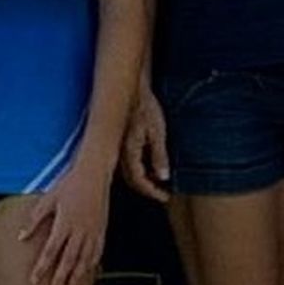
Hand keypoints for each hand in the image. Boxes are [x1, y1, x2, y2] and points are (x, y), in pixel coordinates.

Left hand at [18, 162, 109, 284]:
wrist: (94, 175)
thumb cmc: (67, 185)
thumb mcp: (47, 199)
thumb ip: (34, 219)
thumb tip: (21, 237)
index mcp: (64, 223)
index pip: (50, 251)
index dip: (42, 267)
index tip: (34, 281)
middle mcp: (79, 231)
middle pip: (68, 260)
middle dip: (59, 278)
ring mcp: (93, 232)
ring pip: (84, 259)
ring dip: (75, 276)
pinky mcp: (102, 230)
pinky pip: (97, 252)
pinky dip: (91, 264)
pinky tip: (87, 273)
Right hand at [121, 84, 170, 201]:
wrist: (131, 88)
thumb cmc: (145, 106)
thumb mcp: (156, 131)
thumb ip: (158, 155)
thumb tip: (163, 176)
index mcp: (128, 151)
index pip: (138, 180)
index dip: (152, 192)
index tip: (165, 196)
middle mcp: (120, 151)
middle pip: (131, 179)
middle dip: (146, 189)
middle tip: (162, 193)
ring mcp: (118, 146)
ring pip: (127, 171)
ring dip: (142, 179)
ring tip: (157, 181)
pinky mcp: (120, 140)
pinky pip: (127, 161)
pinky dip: (138, 168)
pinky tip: (148, 165)